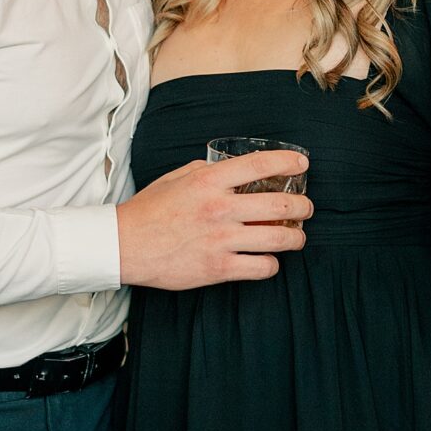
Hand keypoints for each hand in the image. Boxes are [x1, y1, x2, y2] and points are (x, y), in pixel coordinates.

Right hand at [118, 151, 310, 289]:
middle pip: (280, 205)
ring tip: (297, 237)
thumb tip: (232, 169)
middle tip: (305, 208)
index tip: (301, 163)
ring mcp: (220, 240)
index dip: (288, 162)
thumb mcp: (177, 178)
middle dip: (302, 207)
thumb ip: (206, 171)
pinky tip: (268, 261)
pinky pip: (262, 268)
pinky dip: (271, 264)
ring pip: (278, 239)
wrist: (124, 245)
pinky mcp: (218, 268)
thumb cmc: (149, 210)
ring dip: (296, 238)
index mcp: (209, 181)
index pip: (259, 165)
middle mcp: (219, 209)